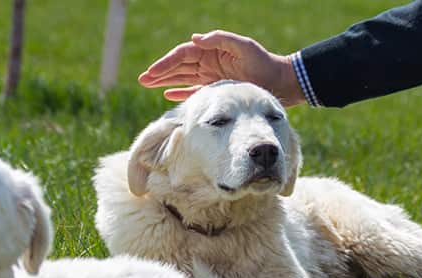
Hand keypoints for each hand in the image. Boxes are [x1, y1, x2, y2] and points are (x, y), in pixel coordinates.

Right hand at [139, 30, 304, 104]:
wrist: (279, 81)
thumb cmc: (262, 62)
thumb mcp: (243, 47)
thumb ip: (220, 40)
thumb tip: (196, 38)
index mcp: (212, 50)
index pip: (183, 54)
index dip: (167, 62)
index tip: (153, 71)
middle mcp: (209, 62)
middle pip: (179, 66)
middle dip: (160, 72)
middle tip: (142, 79)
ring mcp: (211, 76)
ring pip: (182, 77)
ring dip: (165, 81)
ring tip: (147, 84)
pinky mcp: (216, 90)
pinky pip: (194, 90)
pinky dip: (181, 92)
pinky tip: (168, 95)